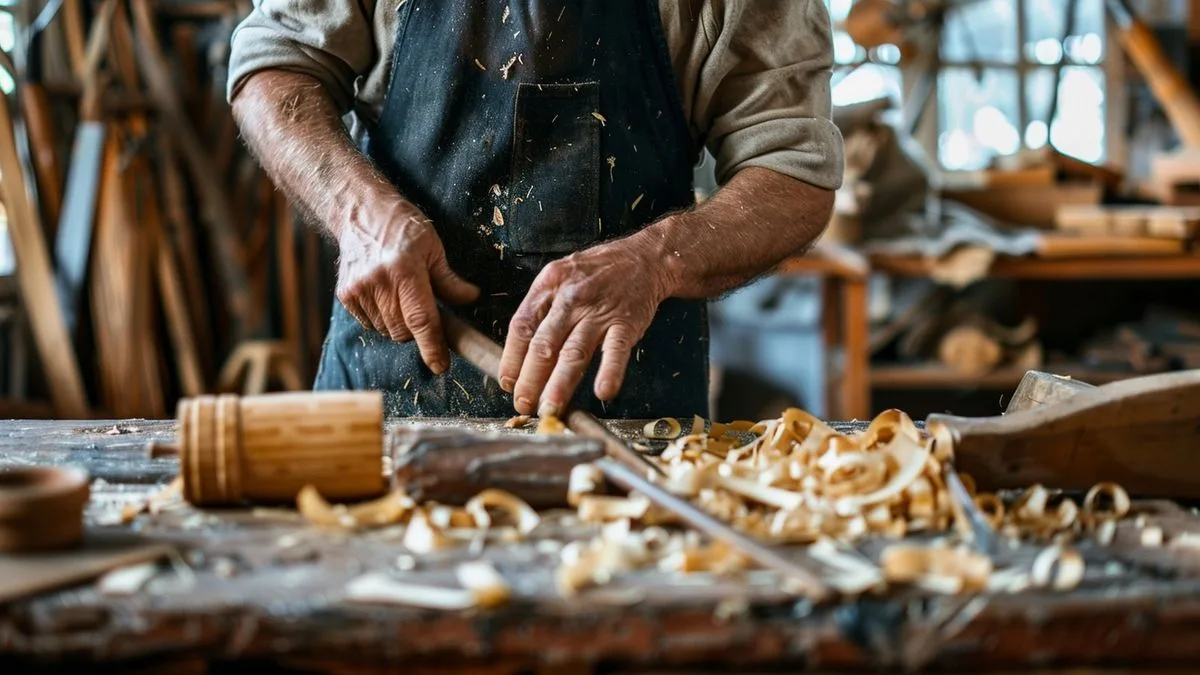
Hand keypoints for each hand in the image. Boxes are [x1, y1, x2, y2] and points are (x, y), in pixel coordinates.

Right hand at [336, 198, 479, 372]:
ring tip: (402, 297)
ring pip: (387, 330)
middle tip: (424, 308)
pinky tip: (385, 295)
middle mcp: (378, 282)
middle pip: (404, 330)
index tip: (441, 365)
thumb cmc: (403, 228)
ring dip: (400, 324)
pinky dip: (383, 319)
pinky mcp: (345, 295)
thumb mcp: (433, 248)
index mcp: (404, 270)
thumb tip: (471, 300)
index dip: (433, 346)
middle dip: (418, 330)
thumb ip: (450, 280)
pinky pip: (370, 324)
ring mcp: (358, 290)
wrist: (360, 213)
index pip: (421, 320)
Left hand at [498, 236, 676, 414]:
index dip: (511, 359)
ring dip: (560, 384)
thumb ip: (542, 310)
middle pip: (543, 345)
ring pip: (574, 352)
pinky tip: (603, 391)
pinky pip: (616, 350)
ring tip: (550, 408)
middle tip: (524, 405)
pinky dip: (610, 371)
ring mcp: (599, 311)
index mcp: (548, 286)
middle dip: (530, 380)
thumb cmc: (597, 273)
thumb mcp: (560, 277)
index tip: (508, 383)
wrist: (644, 258)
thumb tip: (521, 354)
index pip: (521, 327)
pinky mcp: (626, 322)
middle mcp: (571, 299)